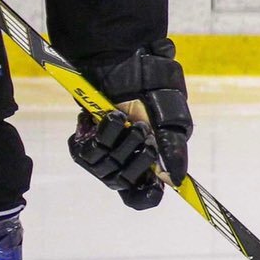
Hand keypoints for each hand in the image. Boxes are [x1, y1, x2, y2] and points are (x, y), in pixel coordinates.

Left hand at [69, 44, 191, 209]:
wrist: (122, 64)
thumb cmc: (152, 89)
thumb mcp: (173, 118)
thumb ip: (174, 148)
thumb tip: (177, 177)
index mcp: (147, 161)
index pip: (142, 196)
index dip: (146, 195)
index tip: (153, 188)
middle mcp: (122, 162)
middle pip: (128, 182)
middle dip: (139, 161)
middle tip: (145, 136)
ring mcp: (101, 156)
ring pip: (109, 169)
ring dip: (123, 145)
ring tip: (128, 120)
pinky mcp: (82, 145)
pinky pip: (90, 155)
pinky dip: (104, 135)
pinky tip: (111, 118)